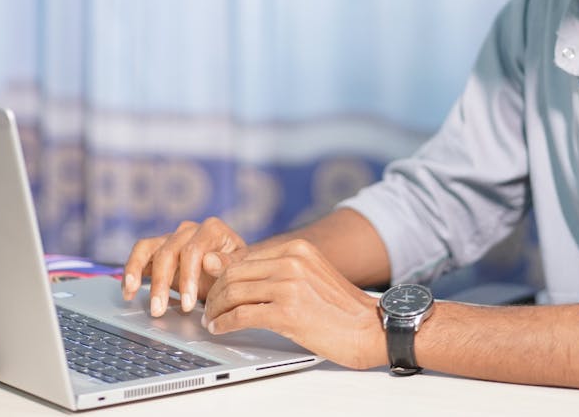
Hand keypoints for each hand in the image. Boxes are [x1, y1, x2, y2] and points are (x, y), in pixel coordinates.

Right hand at [122, 217, 246, 316]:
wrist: (231, 265)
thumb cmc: (236, 266)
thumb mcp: (241, 267)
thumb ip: (228, 264)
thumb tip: (209, 261)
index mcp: (212, 230)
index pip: (193, 251)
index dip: (188, 278)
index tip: (188, 304)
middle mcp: (189, 230)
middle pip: (168, 252)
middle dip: (161, 284)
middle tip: (158, 310)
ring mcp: (171, 238)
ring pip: (147, 248)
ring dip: (136, 272)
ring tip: (131, 292)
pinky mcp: (158, 250)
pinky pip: (140, 255)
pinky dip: (130, 271)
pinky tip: (127, 292)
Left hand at [200, 238, 385, 369]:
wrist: (370, 329)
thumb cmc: (339, 308)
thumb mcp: (306, 277)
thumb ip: (271, 269)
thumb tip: (224, 263)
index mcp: (296, 249)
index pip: (244, 258)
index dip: (223, 277)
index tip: (216, 292)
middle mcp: (291, 261)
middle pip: (233, 274)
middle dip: (215, 293)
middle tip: (209, 309)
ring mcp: (289, 285)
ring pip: (233, 293)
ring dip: (216, 309)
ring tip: (212, 320)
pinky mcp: (287, 312)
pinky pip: (242, 315)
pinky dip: (225, 323)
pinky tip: (221, 329)